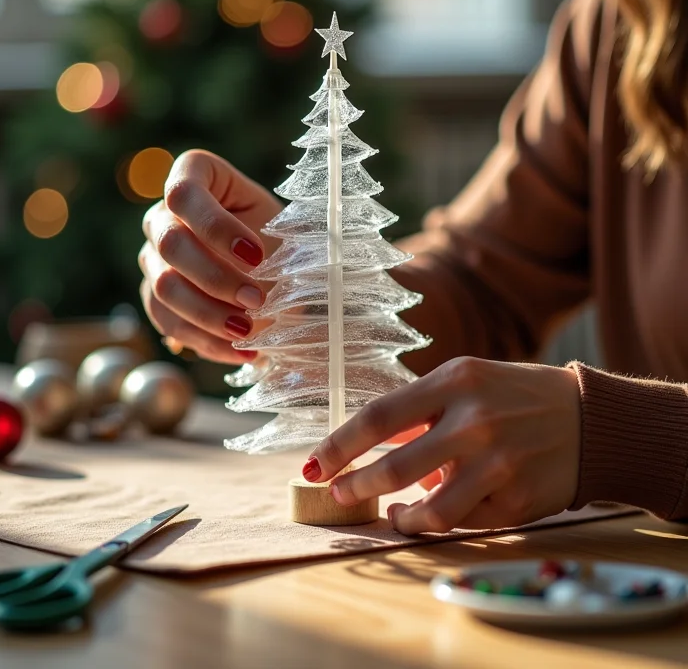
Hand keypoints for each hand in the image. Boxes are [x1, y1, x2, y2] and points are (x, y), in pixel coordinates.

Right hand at [139, 149, 281, 363]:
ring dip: (209, 315)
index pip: (184, 195)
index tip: (256, 256)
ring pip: (164, 287)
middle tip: (257, 301)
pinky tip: (239, 349)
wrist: (271, 268)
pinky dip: (205, 340)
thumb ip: (273, 239)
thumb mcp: (282, 225)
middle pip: (170, 244)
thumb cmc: (276, 236)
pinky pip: (167, 321)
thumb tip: (262, 278)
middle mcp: (162, 214)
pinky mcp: (154, 295)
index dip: (216, 227)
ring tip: (249, 332)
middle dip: (216, 278)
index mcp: (192, 176)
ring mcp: (152, 256)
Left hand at [304, 357, 580, 534]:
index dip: (339, 445)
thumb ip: (419, 409)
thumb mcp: (466, 381)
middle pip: (395, 467)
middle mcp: (475, 420)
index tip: (313, 466)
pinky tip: (432, 513)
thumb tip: (367, 442)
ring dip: (399, 517)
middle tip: (338, 494)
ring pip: (430, 509)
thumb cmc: (513, 394)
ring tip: (391, 513)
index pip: (379, 416)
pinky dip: (439, 521)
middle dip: (356, 486)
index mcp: (455, 381)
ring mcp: (498, 464)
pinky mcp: (517, 500)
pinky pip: (463, 521)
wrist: (588, 417)